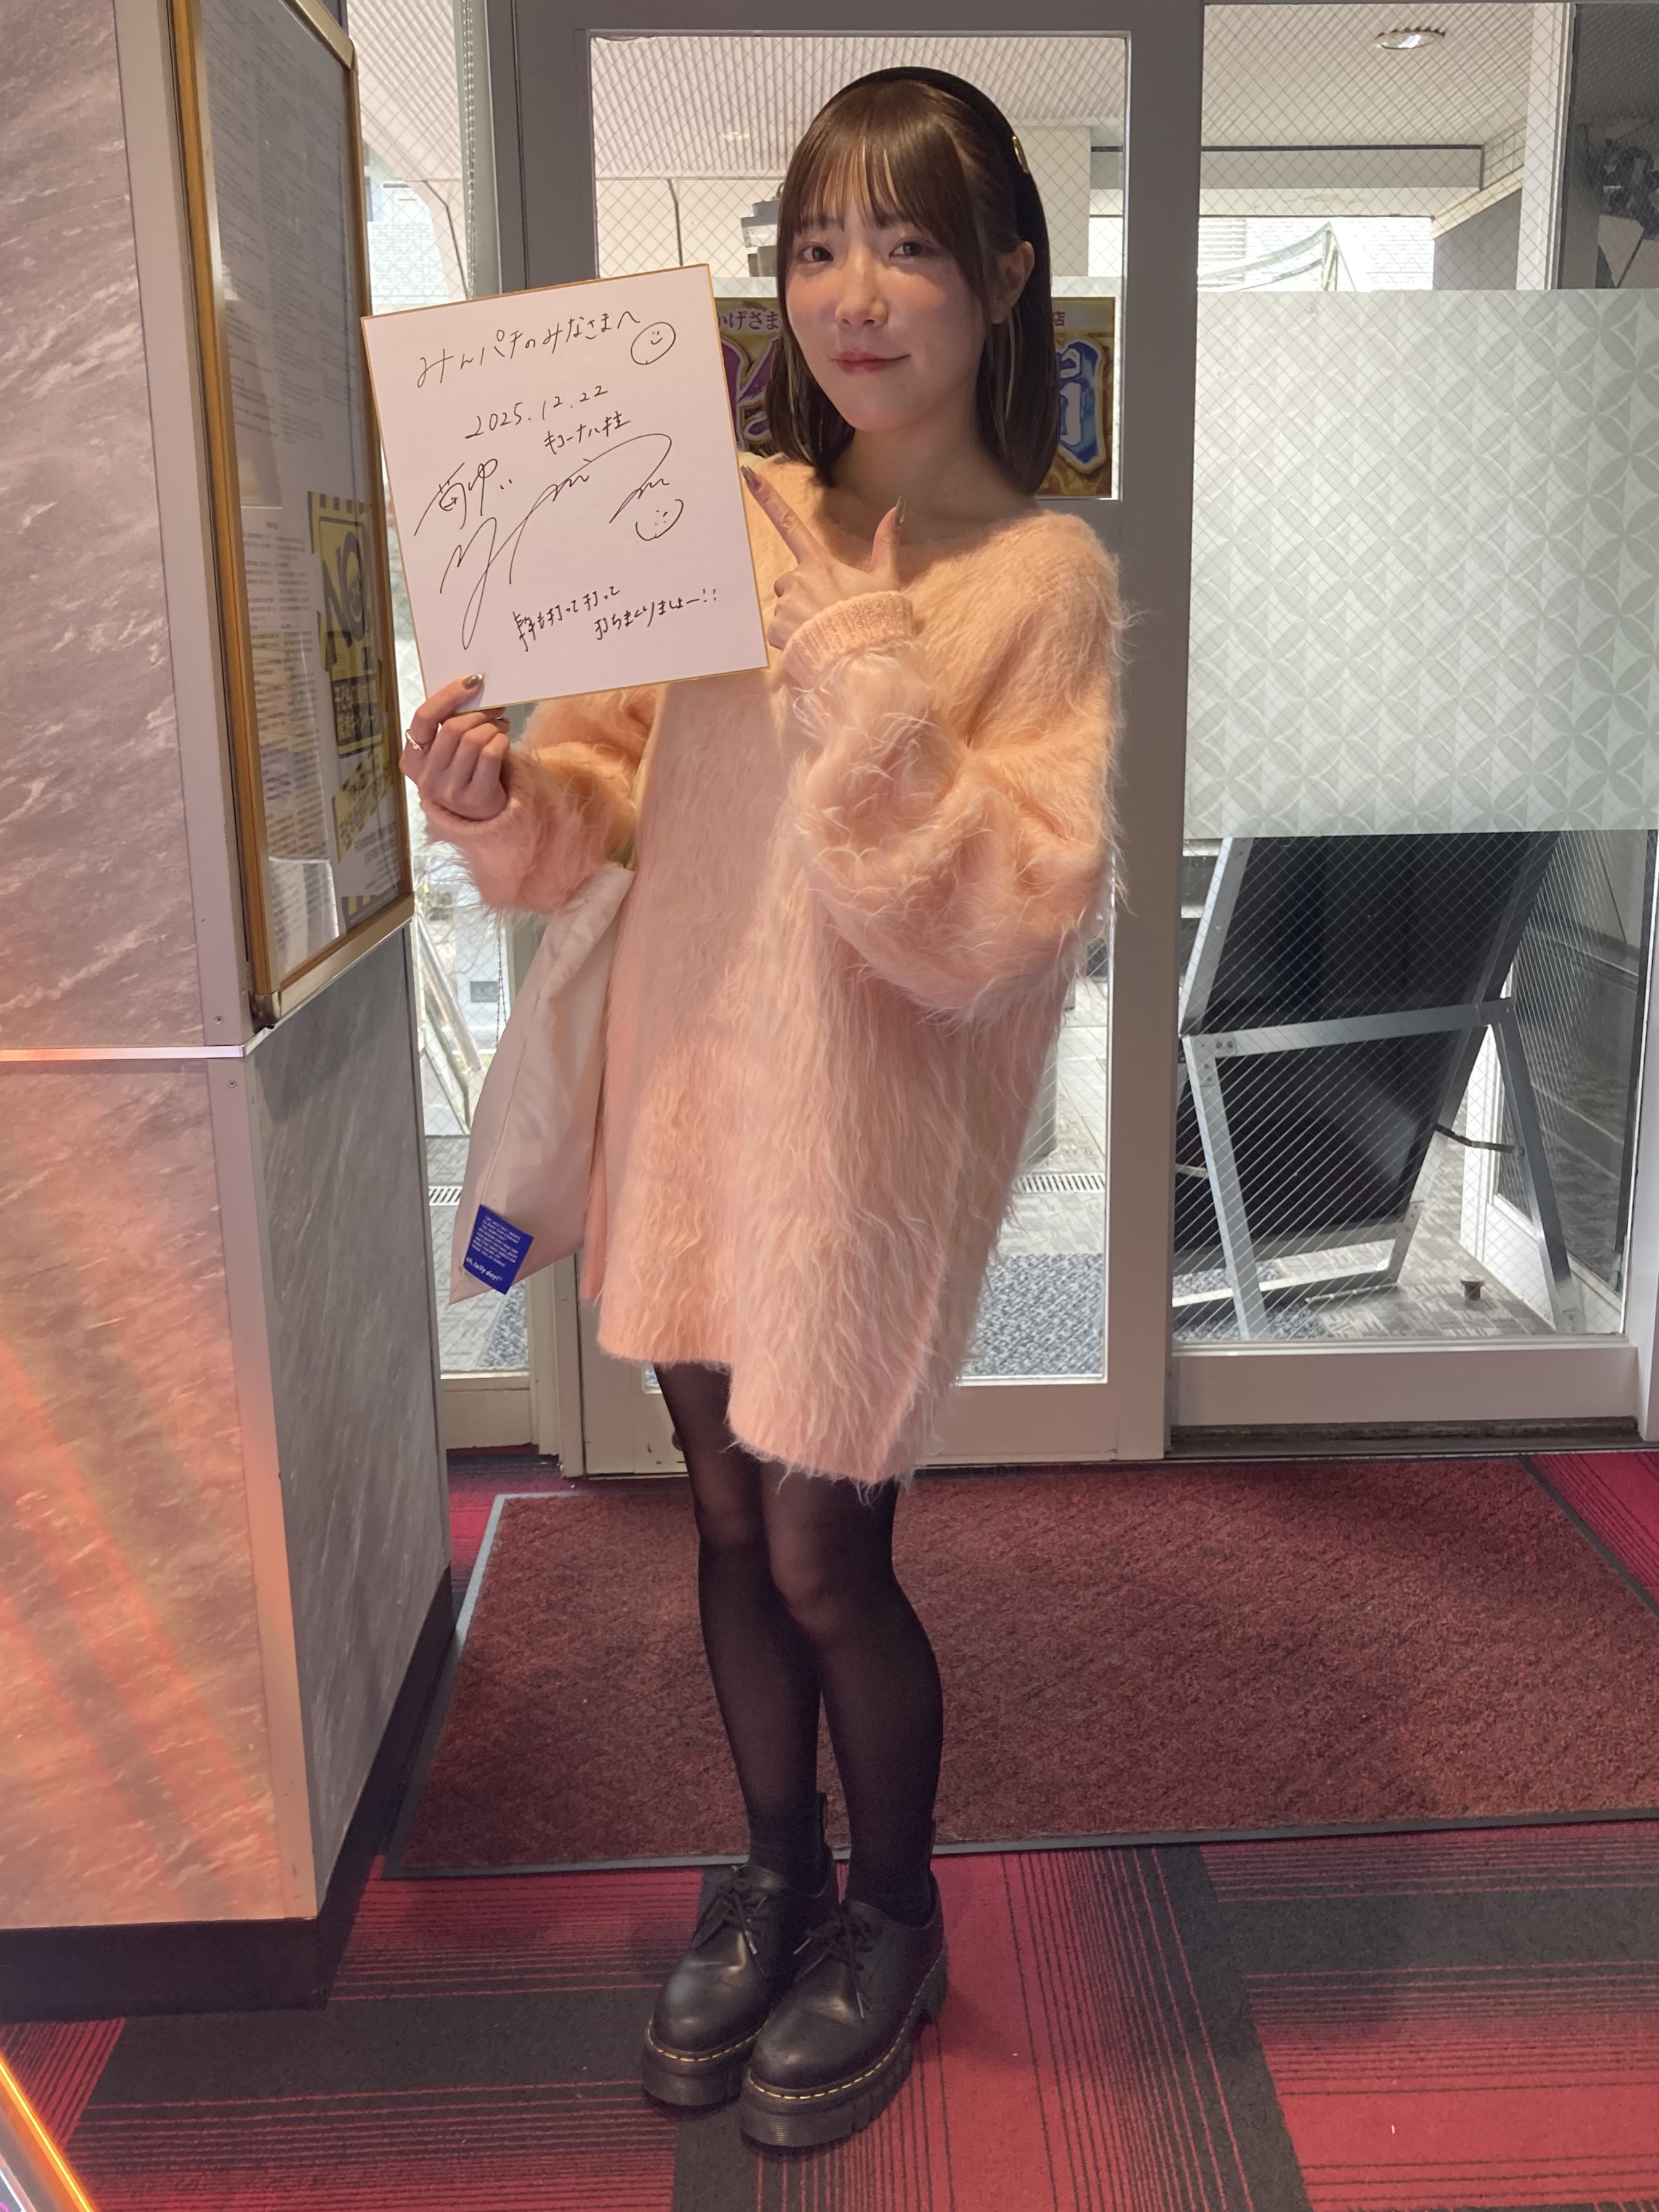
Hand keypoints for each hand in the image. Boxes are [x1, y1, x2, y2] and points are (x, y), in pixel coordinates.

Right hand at [401, 675, 511, 820]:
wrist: (481, 817)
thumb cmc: (463, 774)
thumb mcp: (446, 753)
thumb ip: (447, 726)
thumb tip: (471, 688)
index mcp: (412, 761)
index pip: (424, 718)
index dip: (448, 696)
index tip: (471, 682)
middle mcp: (426, 778)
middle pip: (452, 728)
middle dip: (478, 712)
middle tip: (495, 709)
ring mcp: (449, 791)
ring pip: (473, 740)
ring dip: (492, 727)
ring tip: (500, 727)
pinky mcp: (475, 798)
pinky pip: (490, 754)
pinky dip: (501, 741)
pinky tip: (503, 741)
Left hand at [741, 468, 901, 651]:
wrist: (864, 662)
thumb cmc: (876, 621)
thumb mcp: (887, 580)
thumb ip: (885, 544)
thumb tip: (895, 510)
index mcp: (820, 564)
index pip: (790, 525)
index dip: (769, 499)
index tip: (749, 476)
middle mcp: (798, 580)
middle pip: (790, 581)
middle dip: (802, 593)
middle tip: (827, 612)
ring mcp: (786, 605)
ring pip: (785, 606)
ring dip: (798, 617)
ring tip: (823, 631)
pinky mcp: (777, 630)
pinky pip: (778, 631)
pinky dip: (791, 638)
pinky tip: (811, 643)